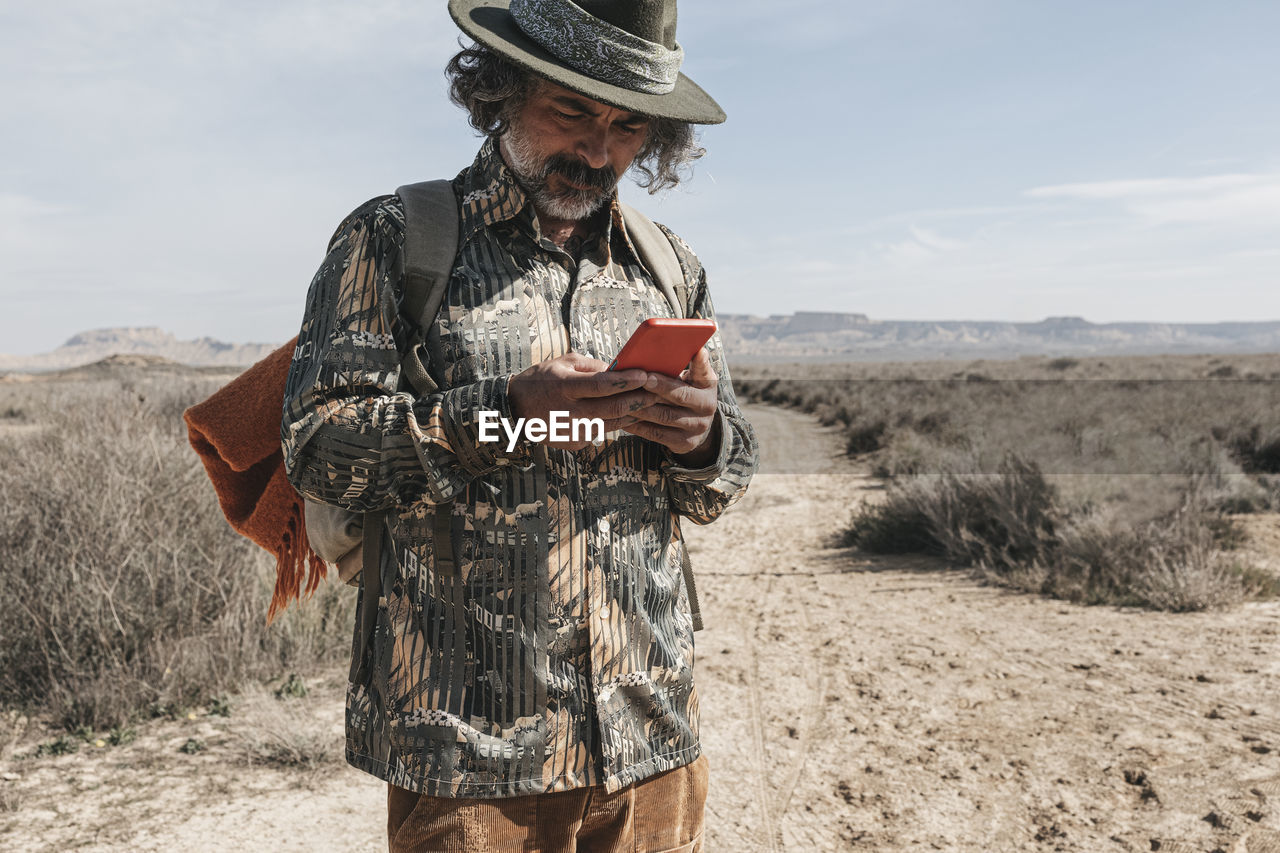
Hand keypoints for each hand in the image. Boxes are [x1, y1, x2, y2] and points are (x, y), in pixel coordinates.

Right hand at [506, 352, 654, 449]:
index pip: (602, 385)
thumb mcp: (561, 363)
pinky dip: (615, 422)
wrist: (515, 410)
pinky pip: (601, 431)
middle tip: (657, 392)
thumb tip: (618, 369)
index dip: (626, 381)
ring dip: (633, 413)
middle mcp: (570, 412)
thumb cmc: (540, 381)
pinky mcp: (575, 443)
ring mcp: (573, 431)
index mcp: (565, 388)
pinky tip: (625, 414)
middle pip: (613, 408)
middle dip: (639, 400)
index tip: (645, 374)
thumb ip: (591, 366)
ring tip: (648, 403)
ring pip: (613, 423)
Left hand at [622, 348, 720, 464]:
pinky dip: (639, 425)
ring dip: (643, 407)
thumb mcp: (696, 376)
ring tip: (625, 398)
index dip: (694, 363)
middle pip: (679, 396)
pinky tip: (624, 417)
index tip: (677, 359)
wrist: (698, 424)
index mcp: (708, 385)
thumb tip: (685, 346)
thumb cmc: (690, 391)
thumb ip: (690, 363)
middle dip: (657, 388)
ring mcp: (696, 427)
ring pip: (664, 416)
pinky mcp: (684, 443)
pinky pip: (657, 434)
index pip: (702, 372)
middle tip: (639, 380)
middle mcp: (707, 407)